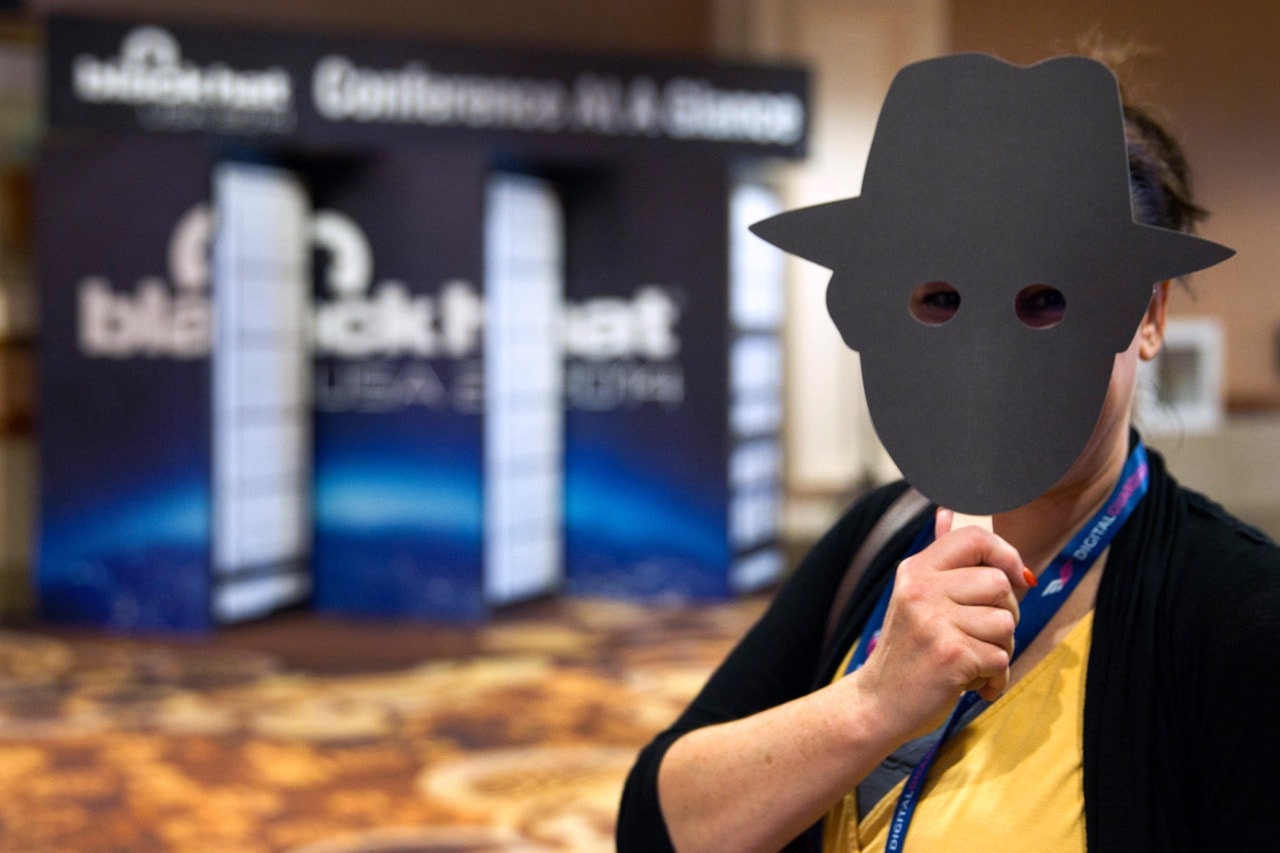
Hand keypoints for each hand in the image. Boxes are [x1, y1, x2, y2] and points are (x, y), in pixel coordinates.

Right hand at [846, 508, 1032, 742]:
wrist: (877, 703)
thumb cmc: (906, 652)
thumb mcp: (915, 598)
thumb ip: (940, 560)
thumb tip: (948, 511)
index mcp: (916, 570)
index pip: (974, 538)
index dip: (1005, 554)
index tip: (1015, 576)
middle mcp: (922, 590)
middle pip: (999, 584)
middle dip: (1005, 615)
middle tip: (982, 637)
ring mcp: (935, 622)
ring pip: (1005, 624)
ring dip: (1000, 651)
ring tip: (972, 662)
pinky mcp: (951, 655)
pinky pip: (1001, 660)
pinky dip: (995, 680)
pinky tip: (973, 685)